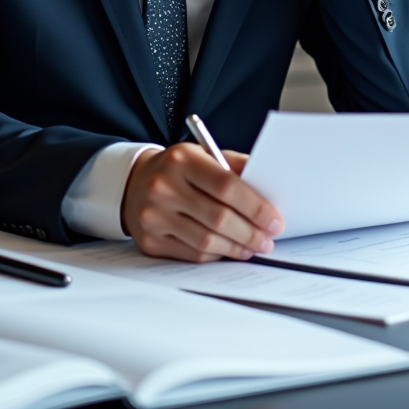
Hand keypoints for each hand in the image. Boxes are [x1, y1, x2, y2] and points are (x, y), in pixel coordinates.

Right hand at [121, 144, 284, 261]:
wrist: (134, 183)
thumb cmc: (178, 169)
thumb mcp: (204, 155)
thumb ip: (234, 167)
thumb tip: (268, 189)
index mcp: (182, 159)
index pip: (226, 185)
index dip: (255, 206)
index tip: (274, 219)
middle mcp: (164, 187)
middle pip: (218, 217)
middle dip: (250, 232)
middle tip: (269, 239)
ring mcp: (154, 216)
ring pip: (206, 240)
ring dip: (237, 247)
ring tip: (253, 246)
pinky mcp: (150, 241)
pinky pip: (192, 254)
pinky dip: (217, 254)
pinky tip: (230, 250)